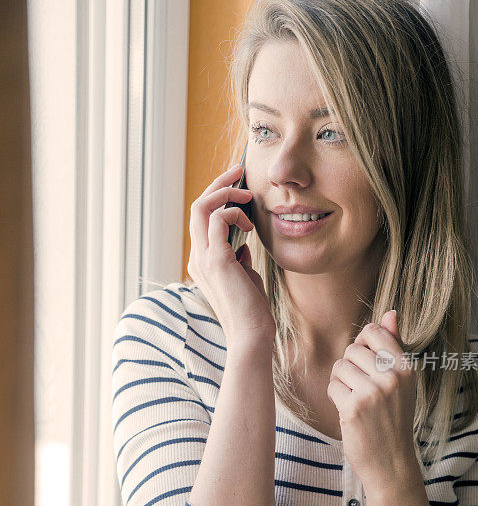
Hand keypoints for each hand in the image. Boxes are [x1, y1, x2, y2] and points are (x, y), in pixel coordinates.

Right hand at [187, 163, 275, 345]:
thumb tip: (242, 245)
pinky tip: (250, 225)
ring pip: (202, 208)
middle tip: (239, 171)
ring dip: (226, 193)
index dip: (218, 197)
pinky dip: (234, 213)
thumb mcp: (244, 278)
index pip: (201, 218)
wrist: (251, 334)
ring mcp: (203, 258)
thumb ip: (239, 259)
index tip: (238, 186)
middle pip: (197, 206)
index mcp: (201, 261)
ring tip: (247, 195)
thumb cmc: (252, 310)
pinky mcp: (216, 261)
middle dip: (218, 184)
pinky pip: (218, 220)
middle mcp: (197, 257)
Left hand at [326, 311, 418, 489]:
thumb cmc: (393, 418)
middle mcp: (392, 377)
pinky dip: (336, 398)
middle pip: (352, 349)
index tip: (365, 362)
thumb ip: (394, 346)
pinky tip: (349, 411)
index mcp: (406, 367)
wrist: (391, 462)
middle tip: (360, 388)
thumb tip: (390, 313)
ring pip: (339, 367)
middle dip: (350, 366)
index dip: (362, 343)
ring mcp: (373, 392)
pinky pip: (332, 386)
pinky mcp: (354, 407)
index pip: (373, 331)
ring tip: (355, 399)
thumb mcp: (401, 382)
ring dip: (341, 382)